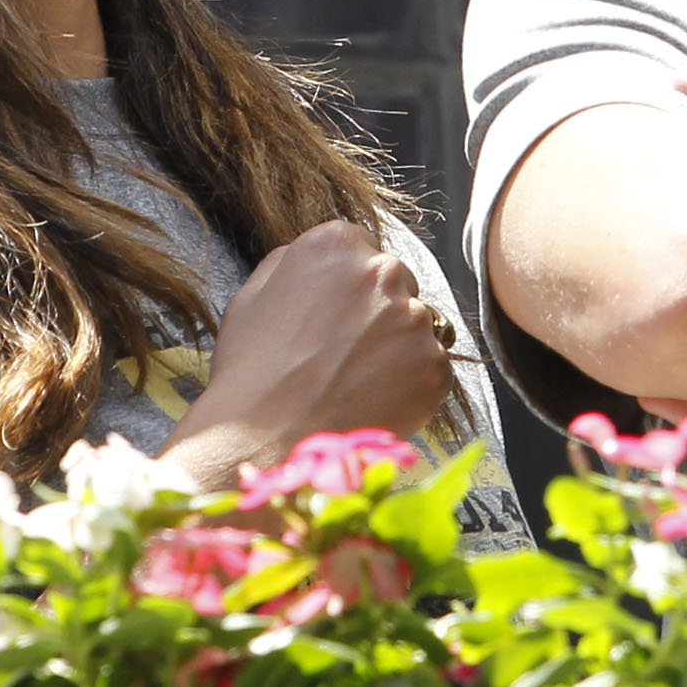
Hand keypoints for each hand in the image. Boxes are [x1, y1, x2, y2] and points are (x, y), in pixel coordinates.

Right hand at [163, 221, 450, 493]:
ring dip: (396, 346)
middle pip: (395, 282)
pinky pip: (430, 366)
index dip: (347, 285)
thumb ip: (292, 262)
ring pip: (415, 324)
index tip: (336, 313)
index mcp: (336, 245)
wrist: (267, 441)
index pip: (362, 248)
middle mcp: (382, 272)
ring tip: (355, 381)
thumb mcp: (252, 296)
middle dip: (377, 310)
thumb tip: (322, 261)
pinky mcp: (434, 364)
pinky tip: (371, 400)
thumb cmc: (252, 372)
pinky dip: (410, 383)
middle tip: (345, 352)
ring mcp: (413, 319)